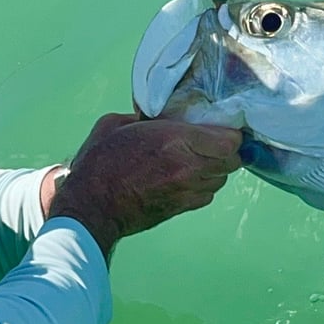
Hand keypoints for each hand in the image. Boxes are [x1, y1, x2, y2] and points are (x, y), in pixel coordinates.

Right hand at [47, 113, 242, 261]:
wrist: (91, 206)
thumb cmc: (99, 163)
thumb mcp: (116, 124)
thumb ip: (142, 116)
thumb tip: (153, 115)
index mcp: (174, 140)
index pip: (228, 140)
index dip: (229, 133)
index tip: (220, 127)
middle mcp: (188, 166)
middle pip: (232, 161)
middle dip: (226, 151)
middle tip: (212, 142)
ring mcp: (186, 190)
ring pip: (222, 180)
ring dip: (216, 169)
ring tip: (200, 160)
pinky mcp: (181, 209)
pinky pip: (207, 196)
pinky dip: (204, 186)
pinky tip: (188, 178)